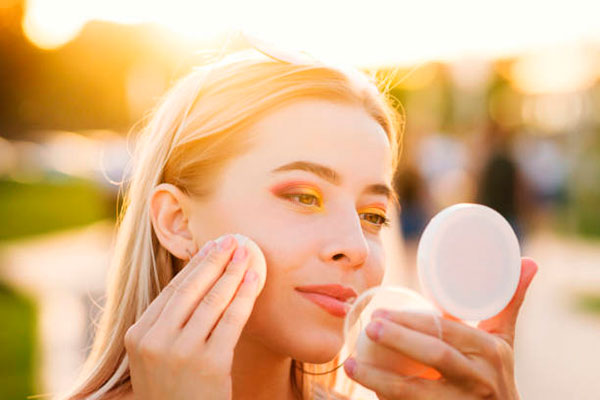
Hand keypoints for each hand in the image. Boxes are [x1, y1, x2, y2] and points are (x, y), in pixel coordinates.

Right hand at [124, 234, 261, 399]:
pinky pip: (231, 320)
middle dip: (215, 260)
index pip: (172, 291)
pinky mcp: (210, 363)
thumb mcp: (156, 356)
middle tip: (232, 239)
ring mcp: (181, 352)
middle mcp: (156, 341)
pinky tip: (254, 278)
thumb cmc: (174, 390)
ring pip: (212, 300)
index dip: (195, 265)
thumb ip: (167, 324)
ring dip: (233, 272)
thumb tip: (198, 280)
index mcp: (138, 335)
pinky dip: (244, 296)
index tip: (212, 246)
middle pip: (191, 289)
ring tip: (246, 252)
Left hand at [343, 257, 538, 399]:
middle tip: (369, 328)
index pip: (448, 332)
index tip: (381, 314)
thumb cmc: (494, 371)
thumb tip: (529, 261)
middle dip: (398, 341)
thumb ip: (507, 302)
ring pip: (417, 394)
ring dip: (380, 380)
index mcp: (490, 351)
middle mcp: (481, 380)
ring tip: (352, 364)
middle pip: (435, 357)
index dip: (412, 322)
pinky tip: (366, 391)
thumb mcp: (502, 339)